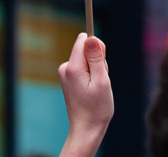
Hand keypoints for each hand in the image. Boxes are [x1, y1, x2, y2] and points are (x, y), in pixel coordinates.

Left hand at [58, 33, 113, 156]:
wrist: (86, 130)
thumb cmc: (97, 109)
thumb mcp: (102, 82)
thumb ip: (97, 58)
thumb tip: (91, 37)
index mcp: (72, 67)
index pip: (83, 40)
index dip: (97, 48)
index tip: (102, 64)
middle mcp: (65, 68)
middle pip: (86, 49)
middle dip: (98, 61)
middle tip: (101, 81)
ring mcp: (66, 74)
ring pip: (86, 59)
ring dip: (96, 70)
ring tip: (97, 89)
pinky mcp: (69, 79)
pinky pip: (84, 68)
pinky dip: (92, 76)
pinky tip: (92, 90)